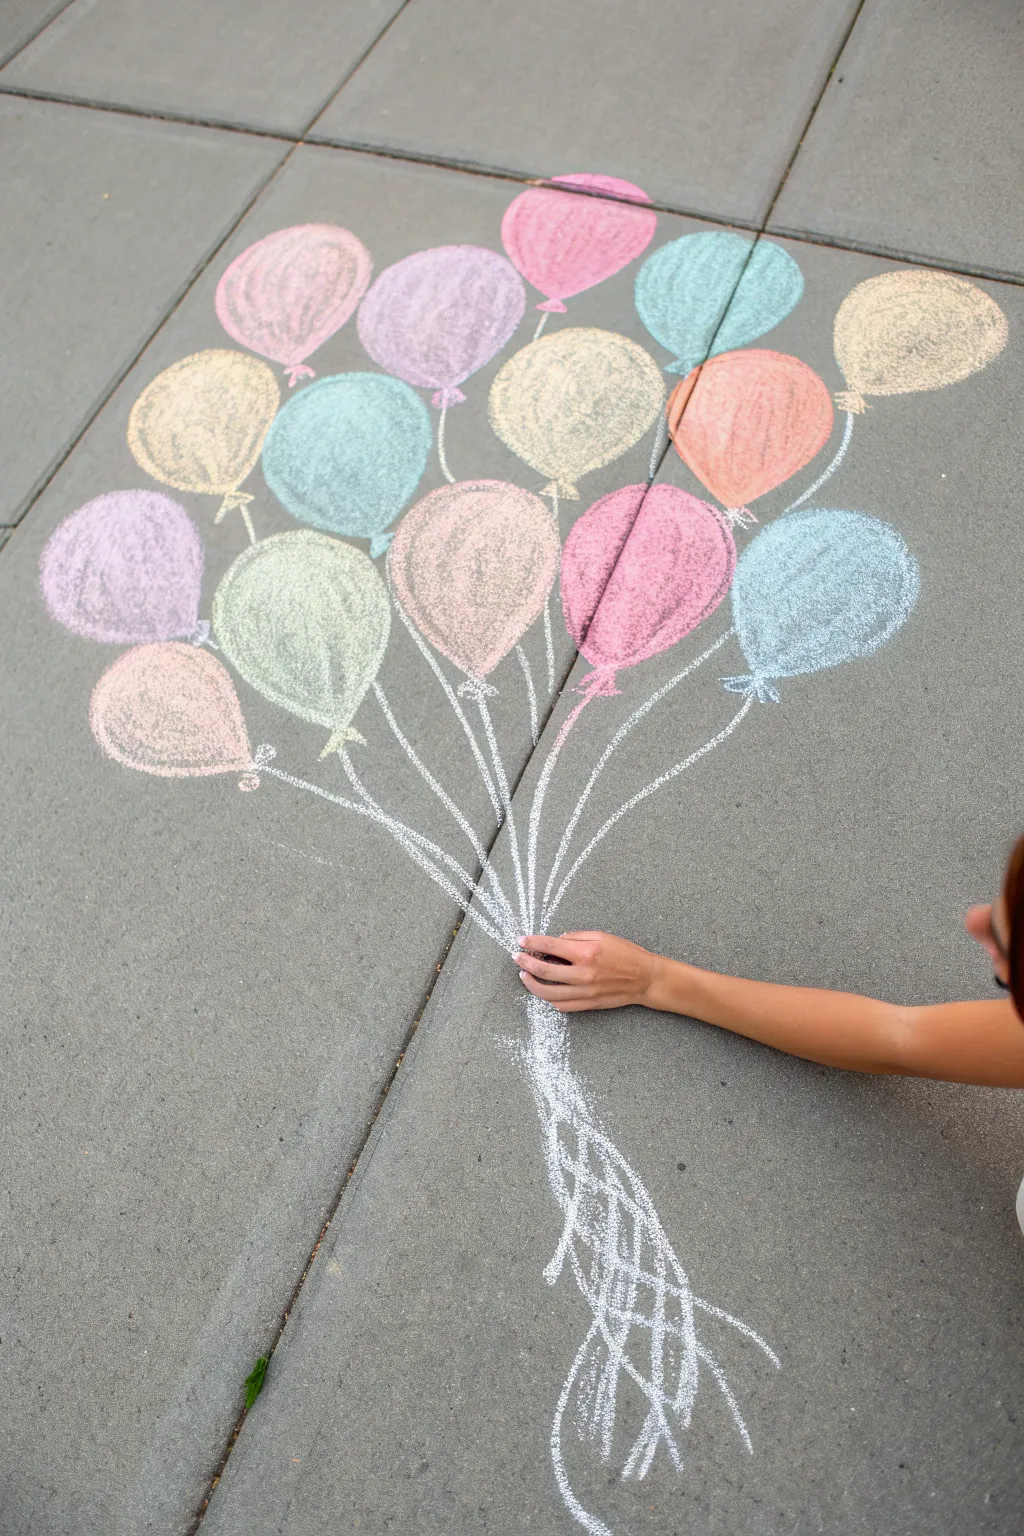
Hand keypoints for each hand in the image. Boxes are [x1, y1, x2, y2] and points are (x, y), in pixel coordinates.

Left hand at [515, 931, 662, 1012]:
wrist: (645, 978)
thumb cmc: (626, 954)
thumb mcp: (602, 936)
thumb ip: (576, 937)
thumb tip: (556, 940)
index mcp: (586, 953)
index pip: (551, 946)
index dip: (532, 943)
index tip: (522, 941)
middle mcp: (583, 974)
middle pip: (544, 971)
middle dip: (526, 963)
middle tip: (517, 958)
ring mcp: (585, 992)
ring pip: (549, 993)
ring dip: (532, 984)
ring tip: (524, 975)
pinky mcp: (588, 1004)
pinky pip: (562, 1005)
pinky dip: (549, 998)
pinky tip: (544, 990)